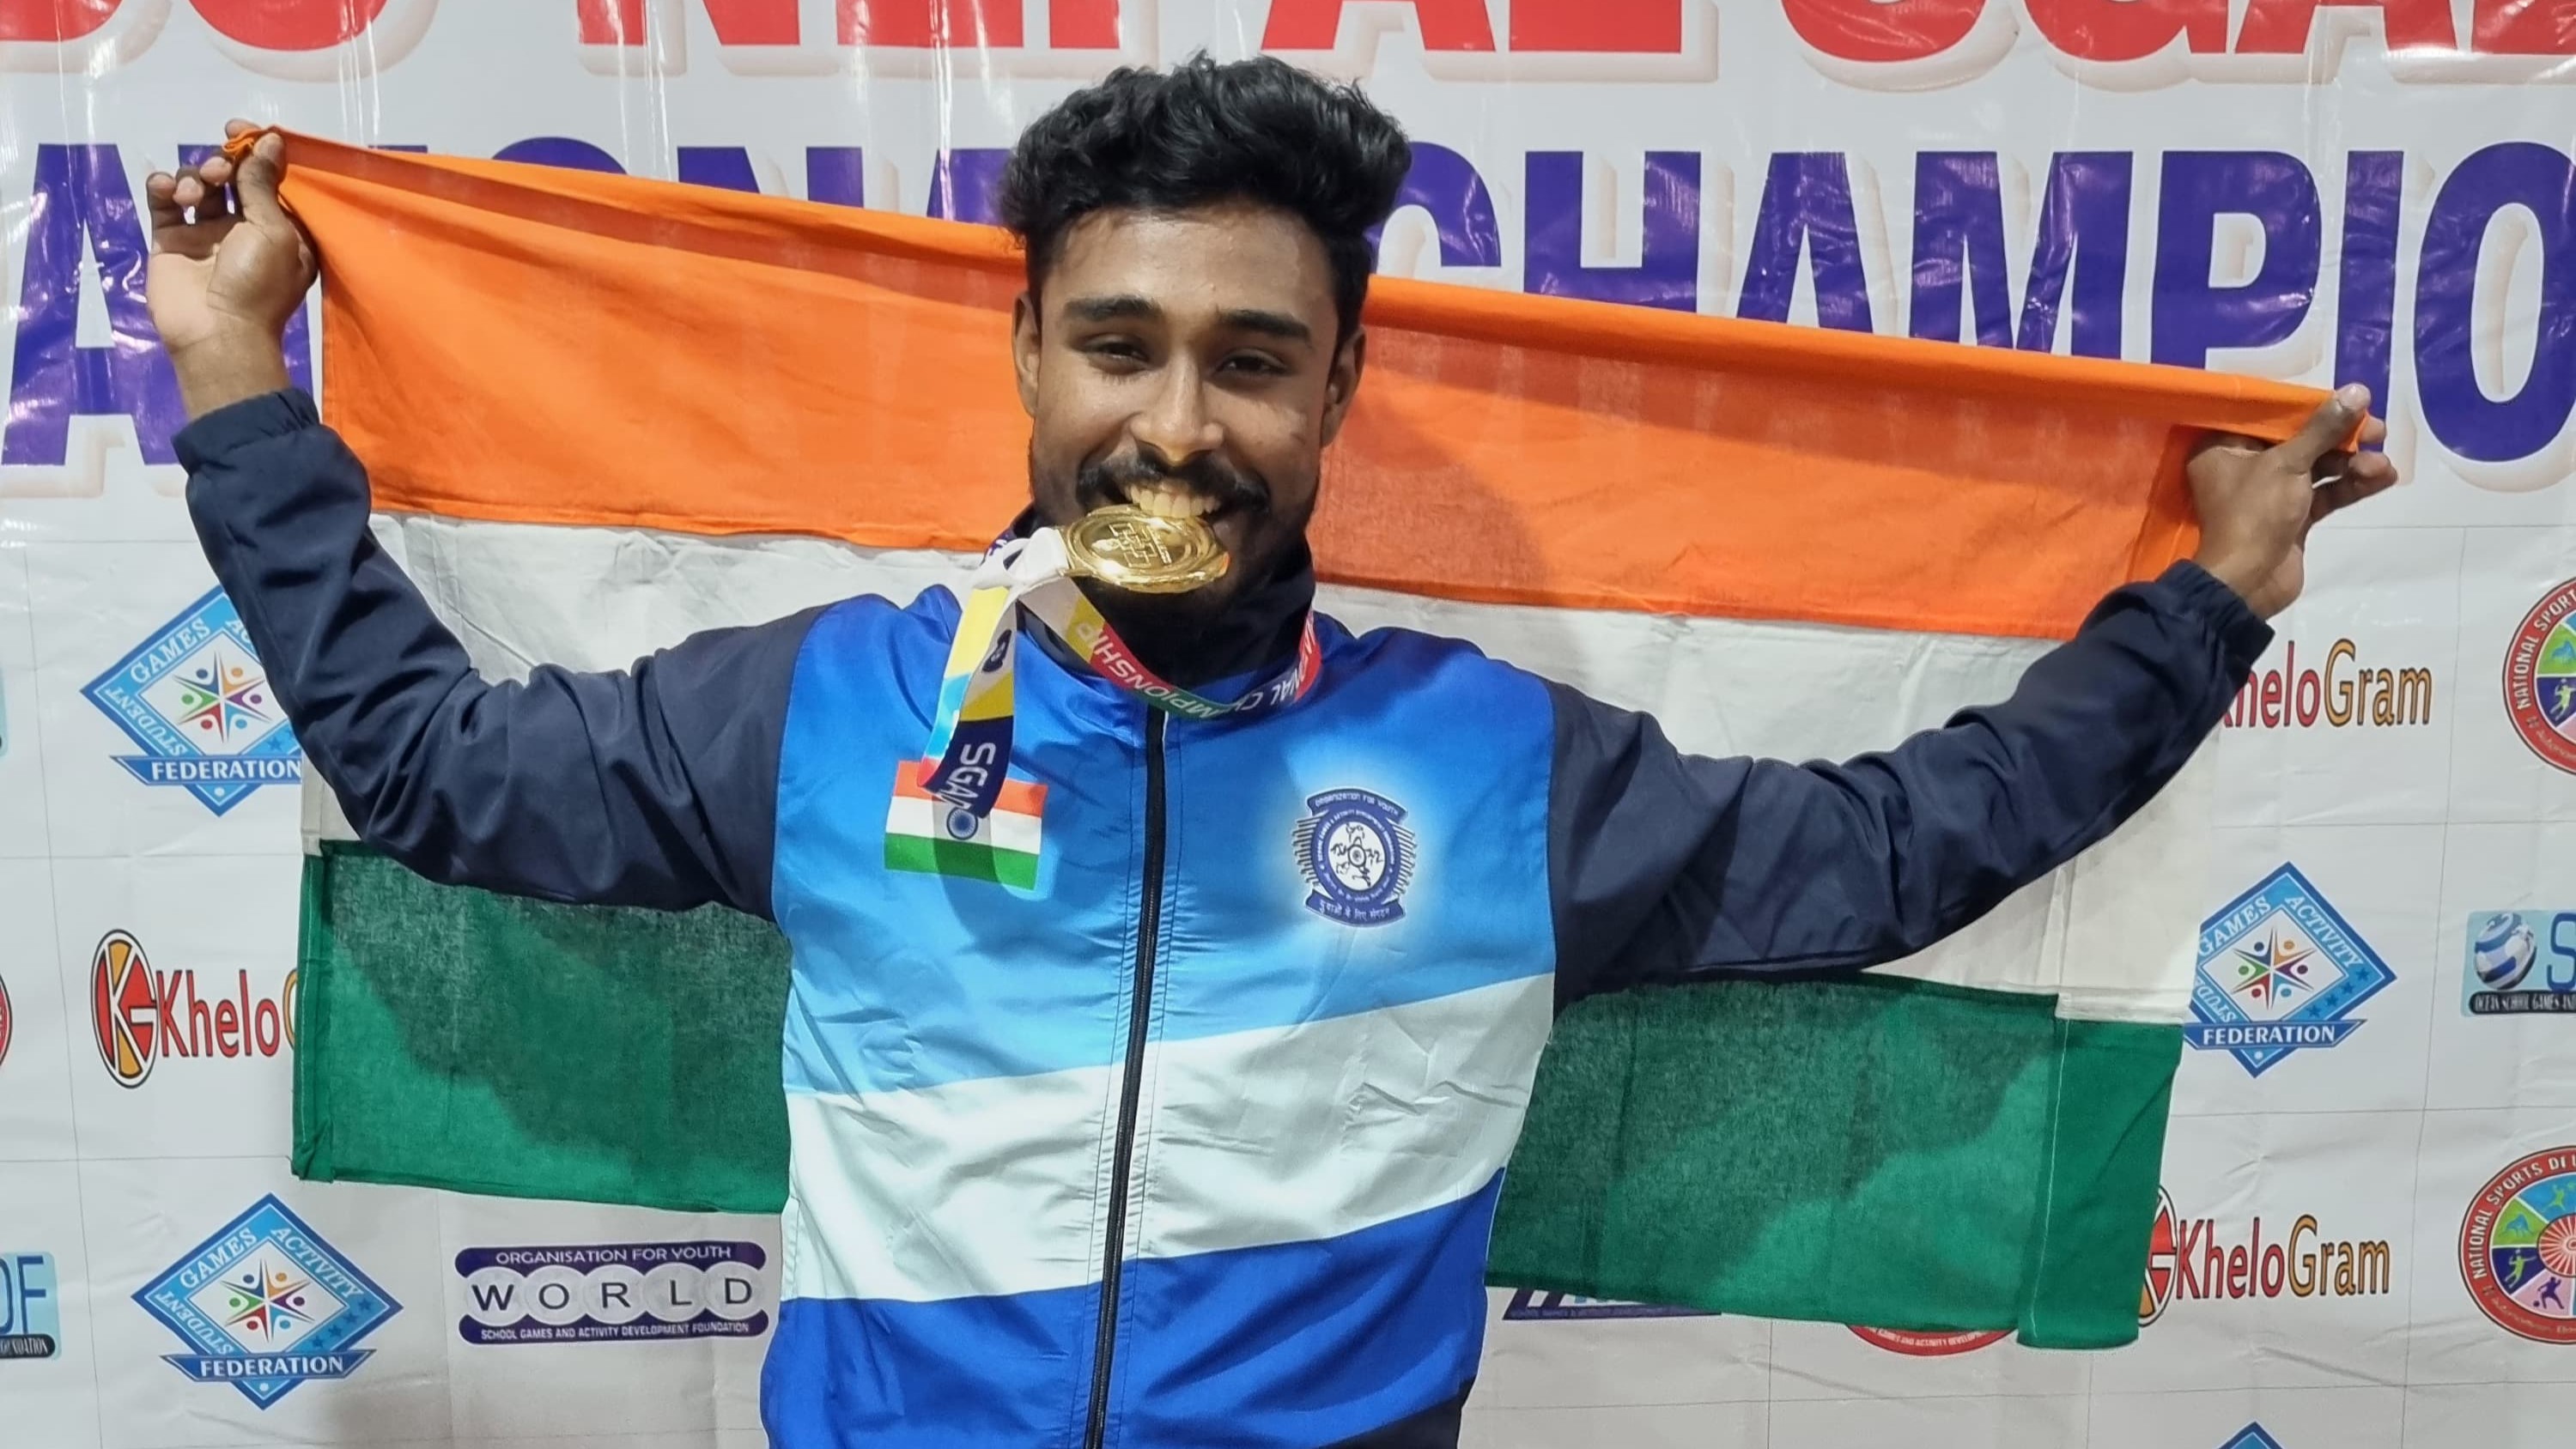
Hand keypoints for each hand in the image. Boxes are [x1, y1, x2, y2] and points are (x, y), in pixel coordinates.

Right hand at [145, 120, 315, 417]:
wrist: (216, 332)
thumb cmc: (258, 284)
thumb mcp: (274, 230)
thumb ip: (264, 184)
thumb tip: (271, 140)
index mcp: (279, 228)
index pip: (267, 178)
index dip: (255, 150)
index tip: (240, 130)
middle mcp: (243, 228)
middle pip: (230, 177)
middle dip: (225, 162)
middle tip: (222, 166)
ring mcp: (205, 233)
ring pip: (197, 185)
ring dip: (196, 176)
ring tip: (197, 191)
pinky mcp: (171, 240)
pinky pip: (164, 202)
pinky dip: (164, 187)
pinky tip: (168, 189)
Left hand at [2187, 385, 2398, 619]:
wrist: (2249, 584)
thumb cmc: (2255, 515)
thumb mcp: (2287, 464)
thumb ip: (2323, 429)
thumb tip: (2356, 392)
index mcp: (2225, 447)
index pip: (2272, 416)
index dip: (2314, 407)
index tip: (2351, 401)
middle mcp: (2245, 467)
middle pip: (2301, 441)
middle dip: (2342, 438)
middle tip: (2380, 431)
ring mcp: (2270, 494)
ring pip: (2317, 469)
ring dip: (2353, 464)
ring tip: (2384, 466)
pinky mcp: (2292, 517)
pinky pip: (2325, 494)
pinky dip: (2351, 486)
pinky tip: (2384, 479)